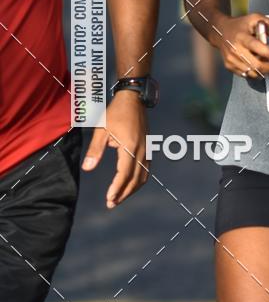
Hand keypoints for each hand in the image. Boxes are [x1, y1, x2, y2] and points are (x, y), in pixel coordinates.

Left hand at [81, 89, 148, 208]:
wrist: (133, 98)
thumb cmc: (115, 112)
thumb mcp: (101, 129)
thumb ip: (95, 150)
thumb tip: (87, 168)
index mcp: (130, 146)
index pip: (124, 174)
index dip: (117, 189)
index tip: (109, 199)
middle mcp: (142, 150)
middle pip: (136, 179)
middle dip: (124, 193)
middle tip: (112, 203)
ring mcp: (147, 149)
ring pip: (143, 176)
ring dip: (132, 189)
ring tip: (120, 197)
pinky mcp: (148, 147)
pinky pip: (146, 169)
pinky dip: (139, 180)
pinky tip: (130, 184)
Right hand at [217, 13, 268, 78]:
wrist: (220, 31)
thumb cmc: (240, 25)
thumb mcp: (255, 18)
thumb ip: (268, 24)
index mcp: (241, 36)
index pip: (255, 46)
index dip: (267, 52)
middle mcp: (235, 49)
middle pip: (255, 64)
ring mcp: (231, 59)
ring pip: (252, 73)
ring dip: (263, 71)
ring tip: (268, 65)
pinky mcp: (229, 66)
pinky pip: (246, 75)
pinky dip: (255, 73)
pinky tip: (258, 66)